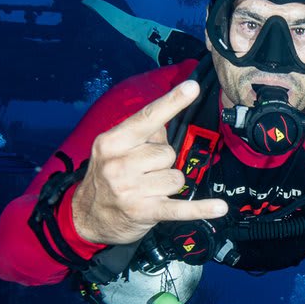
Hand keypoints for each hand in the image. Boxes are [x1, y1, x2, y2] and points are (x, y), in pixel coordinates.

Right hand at [70, 79, 228, 245]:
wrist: (85, 216)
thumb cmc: (106, 178)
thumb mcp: (112, 151)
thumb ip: (141, 134)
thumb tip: (169, 117)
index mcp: (111, 142)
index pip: (146, 118)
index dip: (171, 102)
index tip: (192, 87)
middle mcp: (118, 164)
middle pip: (167, 152)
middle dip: (163, 163)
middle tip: (144, 174)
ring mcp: (130, 190)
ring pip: (177, 177)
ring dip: (169, 185)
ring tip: (149, 190)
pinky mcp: (144, 212)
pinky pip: (181, 208)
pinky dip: (201, 208)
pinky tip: (219, 208)